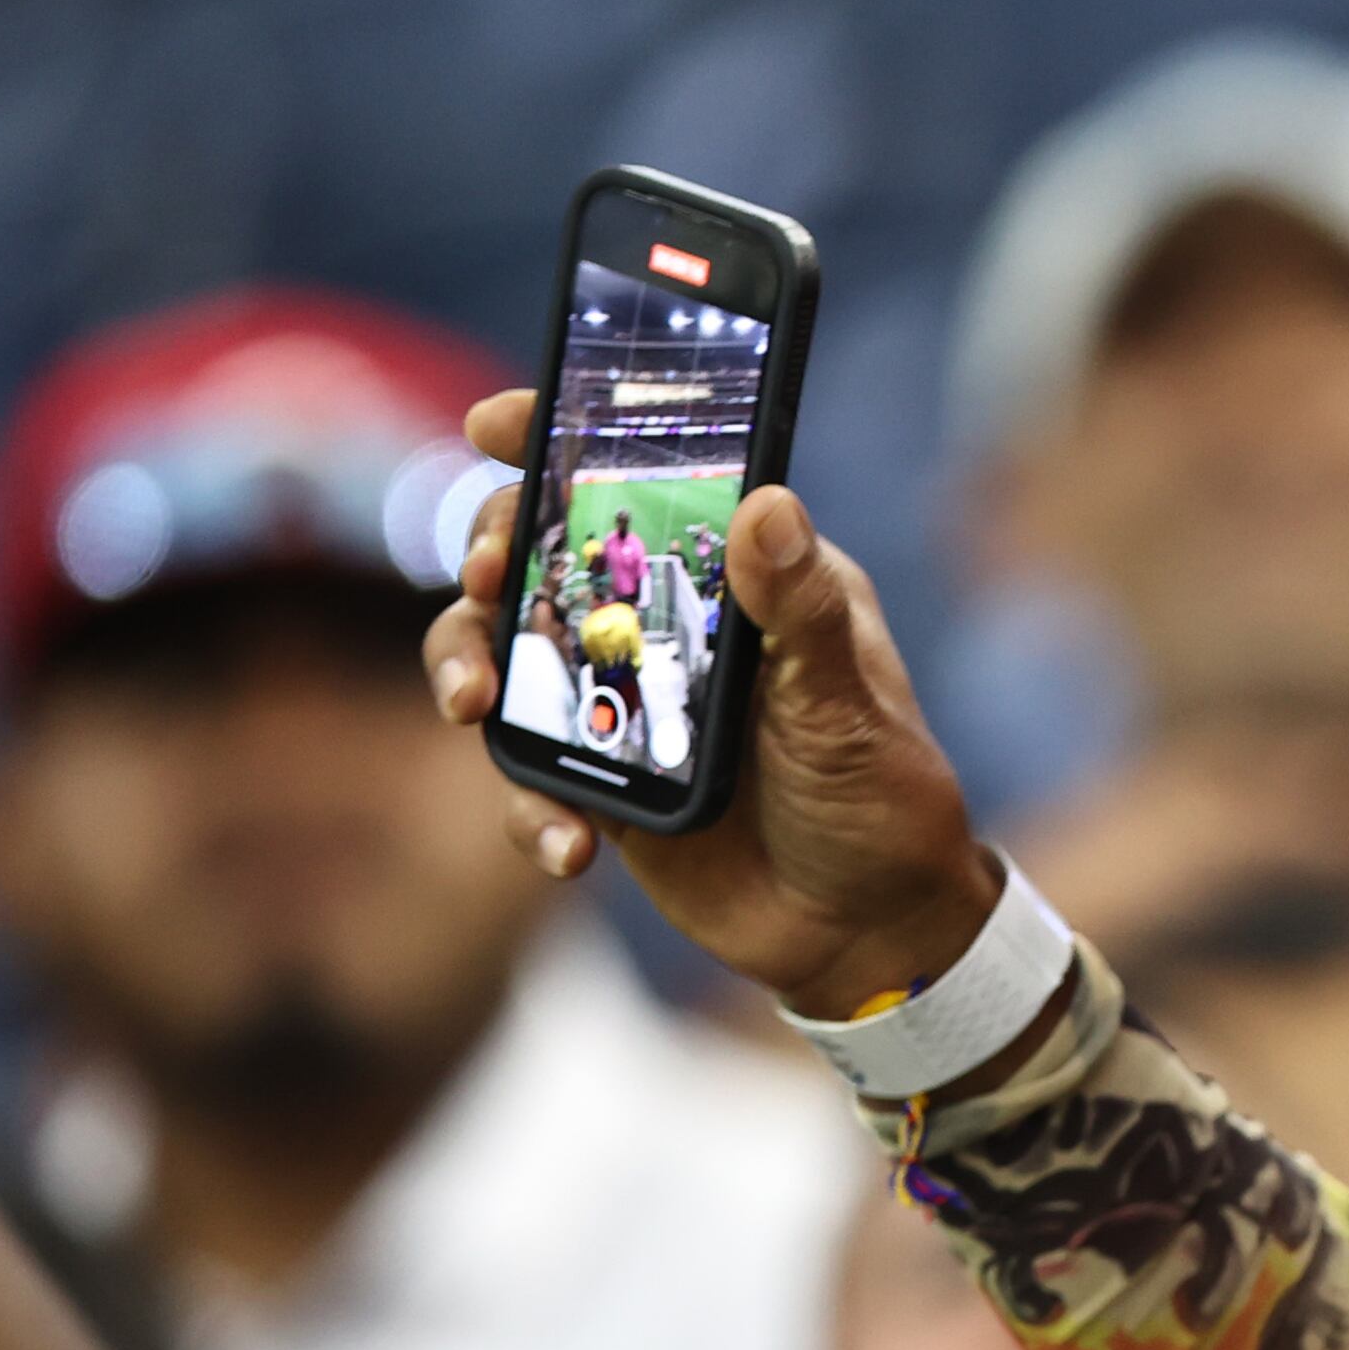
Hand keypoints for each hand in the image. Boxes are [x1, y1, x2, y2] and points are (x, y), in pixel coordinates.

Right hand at [421, 392, 994, 1013]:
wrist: (870, 928)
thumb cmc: (881, 796)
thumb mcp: (845, 702)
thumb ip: (798, 612)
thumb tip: (767, 503)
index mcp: (735, 580)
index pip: (640, 482)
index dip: (560, 440)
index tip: (498, 422)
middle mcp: (666, 627)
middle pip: (541, 558)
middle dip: (490, 555)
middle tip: (485, 579)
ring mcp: (622, 703)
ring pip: (505, 657)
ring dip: (467, 669)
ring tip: (472, 708)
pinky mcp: (600, 781)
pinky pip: (530, 778)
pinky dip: (530, 808)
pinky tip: (571, 847)